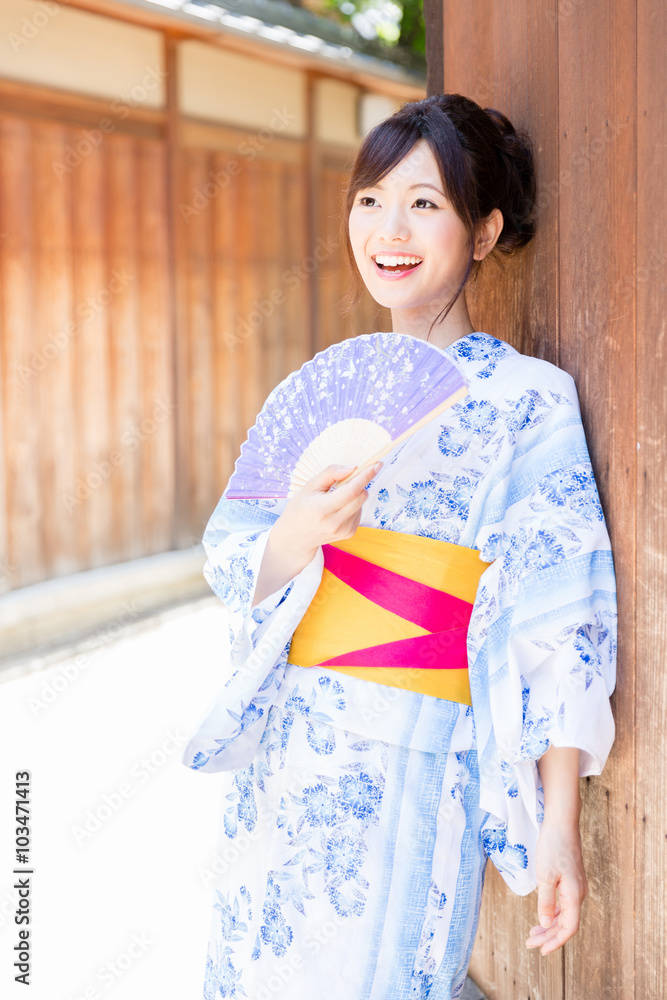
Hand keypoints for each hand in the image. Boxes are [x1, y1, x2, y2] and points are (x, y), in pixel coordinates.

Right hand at [250, 461, 381, 605]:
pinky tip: (338, 508)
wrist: (296, 537)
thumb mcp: (309, 486)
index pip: (351, 491)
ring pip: (361, 503)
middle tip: (346, 479)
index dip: (365, 476)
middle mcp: (335, 523)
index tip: (376, 464)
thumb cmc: (301, 508)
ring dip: (354, 495)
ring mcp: (344, 530)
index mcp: (322, 509)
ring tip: (335, 498)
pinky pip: (359, 511)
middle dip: (358, 483)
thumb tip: (353, 468)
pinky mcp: (350, 533)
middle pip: (361, 496)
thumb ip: (331, 474)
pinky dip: (352, 505)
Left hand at [526, 817, 587, 954]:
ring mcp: (576, 886)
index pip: (568, 928)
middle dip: (548, 936)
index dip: (555, 942)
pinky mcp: (571, 879)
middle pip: (565, 924)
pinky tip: (543, 915)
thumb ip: (546, 901)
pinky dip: (553, 913)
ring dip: (549, 925)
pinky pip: (564, 904)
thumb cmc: (553, 846)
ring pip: (564, 914)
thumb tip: (546, 923)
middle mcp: (578, 894)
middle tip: (529, 943)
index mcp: (574, 895)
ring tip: (533, 933)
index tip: (540, 950)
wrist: (562, 822)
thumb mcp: (545, 875)